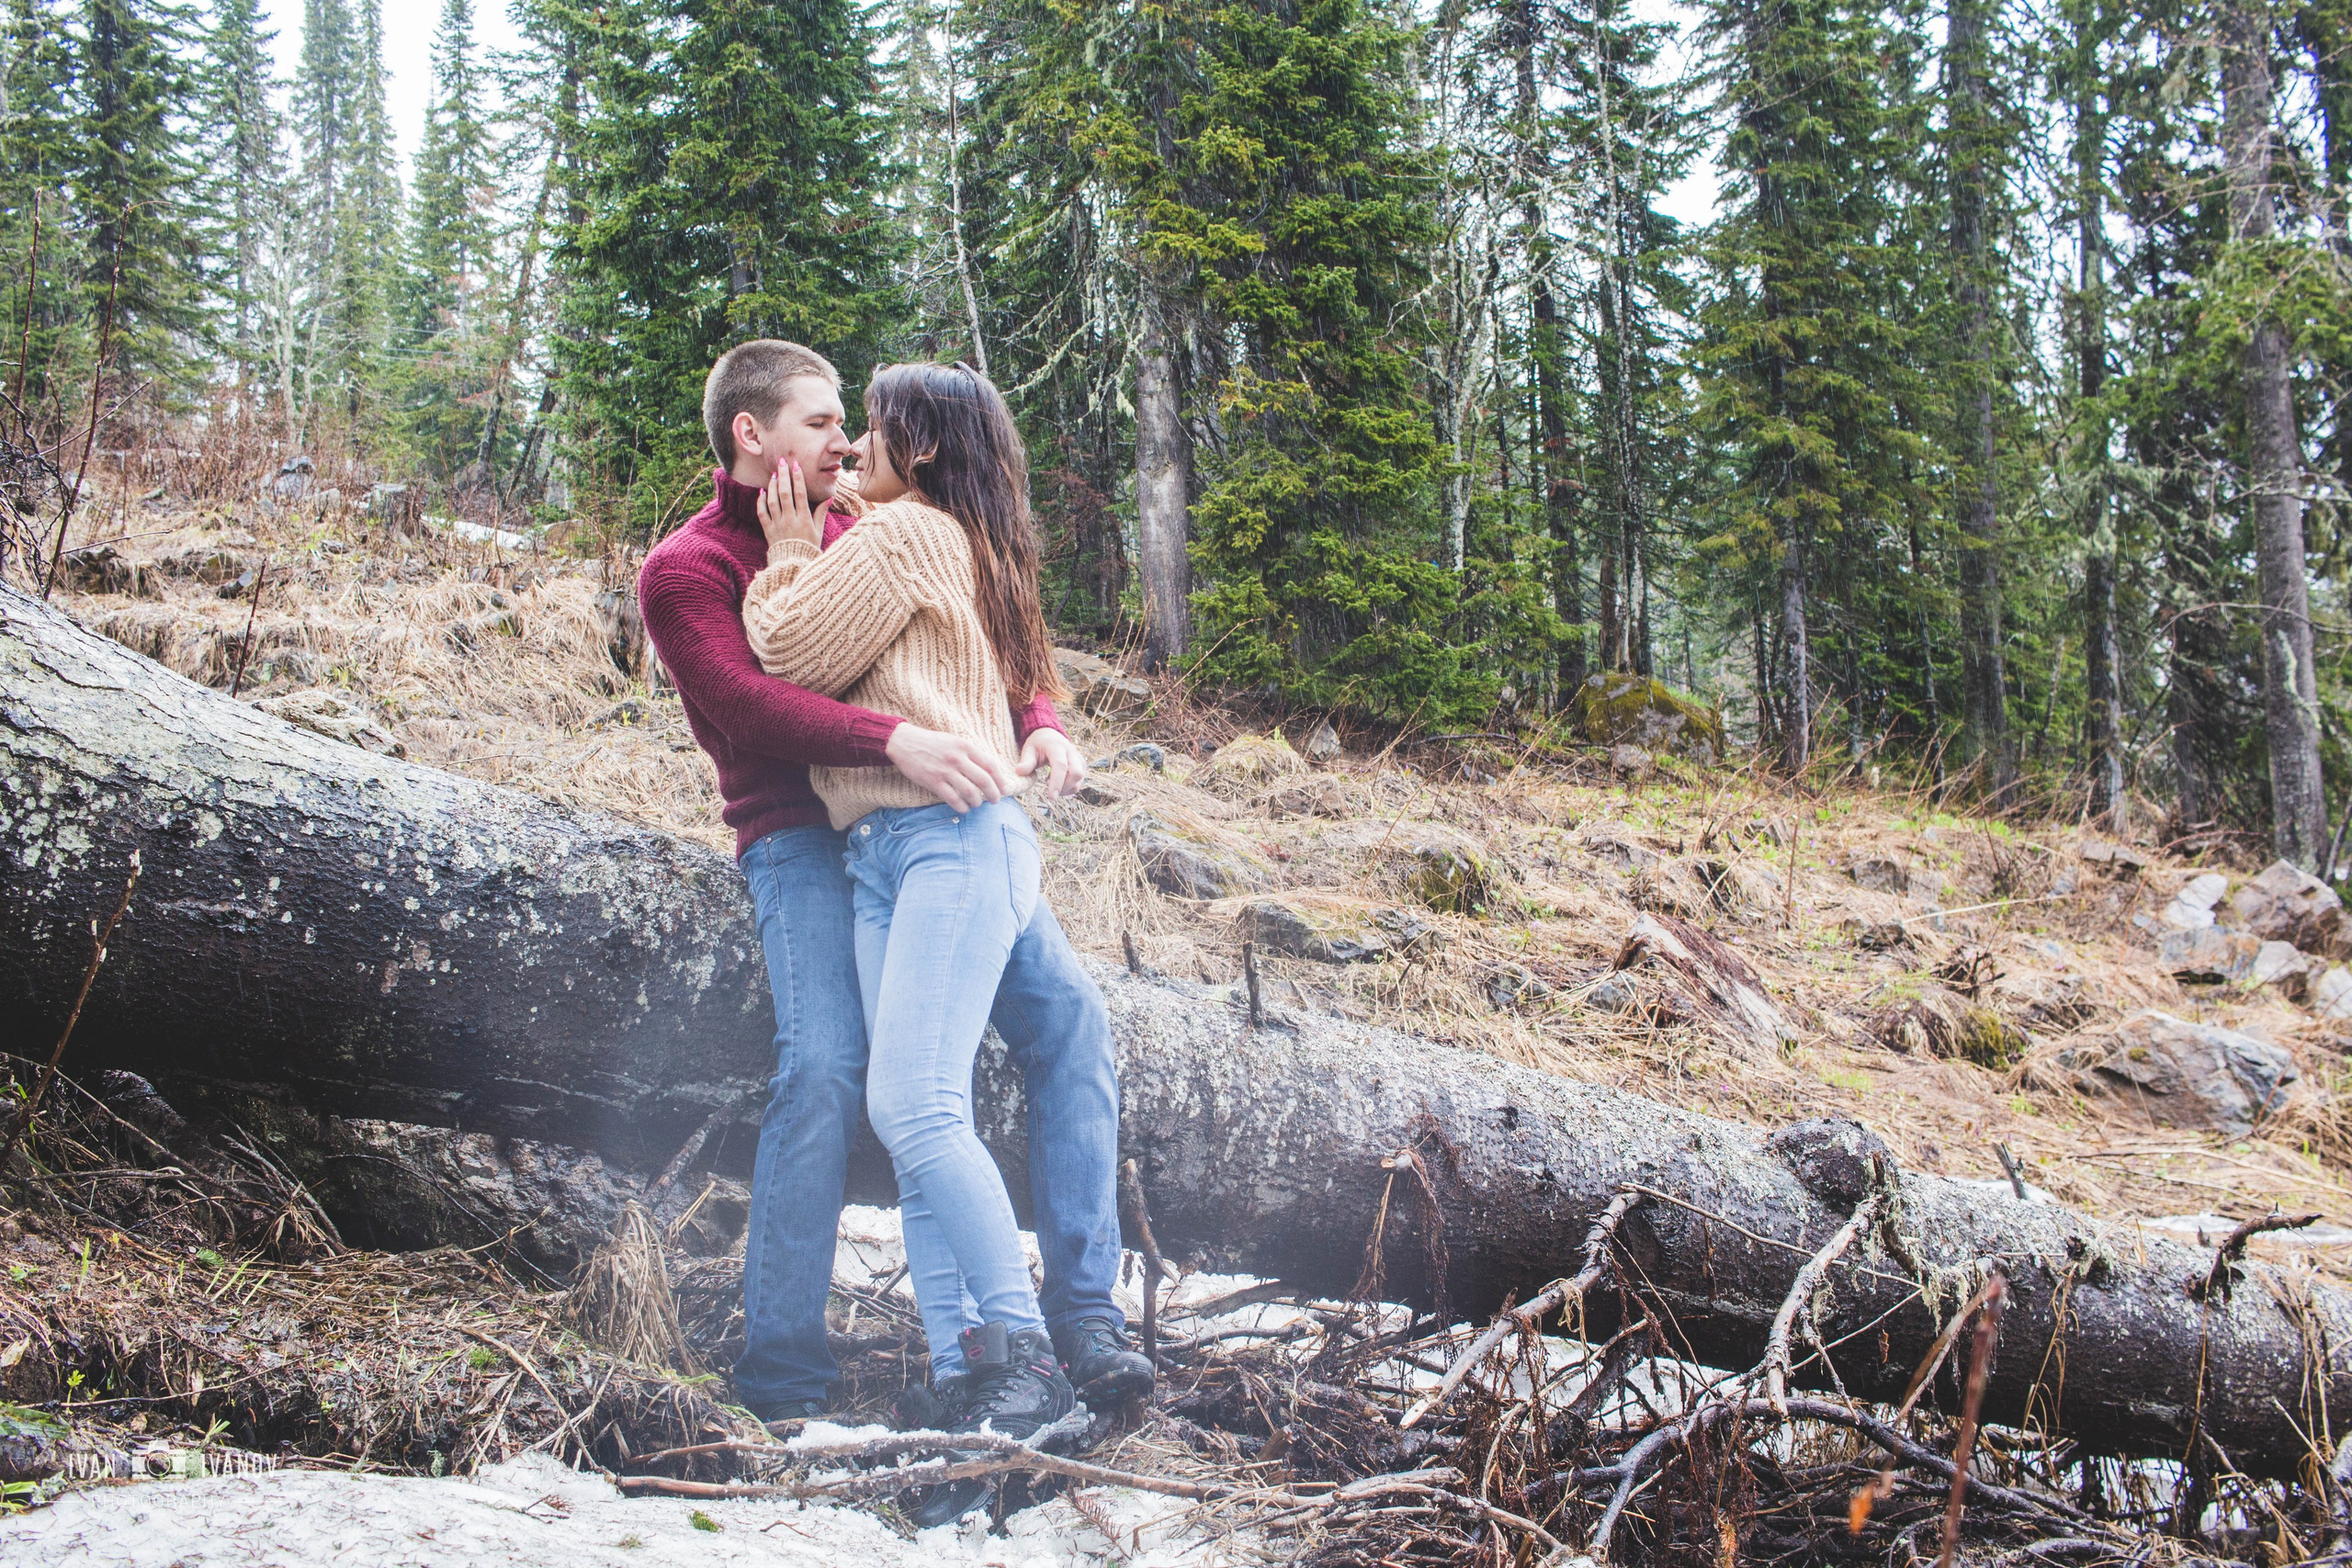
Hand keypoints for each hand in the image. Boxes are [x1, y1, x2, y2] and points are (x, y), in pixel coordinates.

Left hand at [756, 458, 821, 550]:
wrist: (793, 565)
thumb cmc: (808, 548)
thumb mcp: (818, 531)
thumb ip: (821, 513)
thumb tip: (829, 497)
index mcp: (804, 519)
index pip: (800, 494)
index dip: (798, 479)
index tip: (796, 466)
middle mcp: (790, 520)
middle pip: (785, 494)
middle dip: (783, 476)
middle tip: (782, 462)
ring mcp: (777, 525)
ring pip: (772, 501)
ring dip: (772, 486)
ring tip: (774, 474)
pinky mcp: (768, 530)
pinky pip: (762, 513)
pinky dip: (761, 501)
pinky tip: (762, 492)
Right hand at [885, 723, 1016, 811]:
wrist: (905, 742)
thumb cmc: (932, 743)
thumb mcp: (954, 741)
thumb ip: (970, 754)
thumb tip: (988, 771)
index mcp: (965, 746)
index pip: (990, 765)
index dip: (1000, 780)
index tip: (1005, 789)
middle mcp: (957, 758)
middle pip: (983, 780)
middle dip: (994, 794)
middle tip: (996, 801)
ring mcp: (945, 771)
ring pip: (969, 791)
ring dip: (977, 801)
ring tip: (977, 804)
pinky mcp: (933, 781)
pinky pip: (952, 798)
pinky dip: (961, 806)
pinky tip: (964, 808)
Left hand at [1017, 727, 1087, 799]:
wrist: (1049, 735)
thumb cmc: (1037, 744)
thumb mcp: (1028, 750)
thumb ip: (1026, 762)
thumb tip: (1019, 772)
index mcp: (1057, 746)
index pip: (1061, 766)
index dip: (1057, 782)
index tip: (1051, 797)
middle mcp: (1071, 751)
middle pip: (1077, 773)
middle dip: (1065, 787)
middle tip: (1049, 788)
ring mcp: (1078, 758)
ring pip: (1080, 779)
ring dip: (1066, 788)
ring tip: (1050, 783)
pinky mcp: (1081, 765)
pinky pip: (1080, 781)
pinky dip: (1070, 787)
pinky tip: (1058, 783)